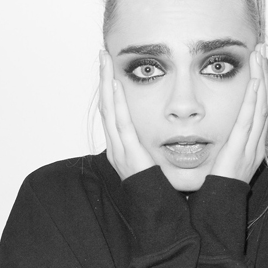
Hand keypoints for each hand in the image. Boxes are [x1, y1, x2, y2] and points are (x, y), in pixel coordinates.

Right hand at [98, 50, 154, 179]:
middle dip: (103, 79)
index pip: (113, 111)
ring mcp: (119, 150)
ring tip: (105, 61)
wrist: (156, 212)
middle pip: (106, 105)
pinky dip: (116, 104)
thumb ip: (152, 143)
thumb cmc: (158, 188)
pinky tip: (113, 85)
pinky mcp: (128, 154)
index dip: (109, 88)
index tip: (110, 67)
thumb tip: (164, 128)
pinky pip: (120, 124)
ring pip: (109, 110)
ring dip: (105, 84)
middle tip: (102, 54)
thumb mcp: (153, 159)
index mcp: (122, 146)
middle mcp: (116, 146)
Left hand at [209, 43, 267, 183]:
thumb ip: (220, 139)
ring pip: (260, 106)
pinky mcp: (242, 150)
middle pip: (264, 101)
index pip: (258, 106)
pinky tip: (256, 83)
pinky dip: (254, 100)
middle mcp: (255, 141)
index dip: (260, 83)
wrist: (219, 208)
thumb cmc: (215, 183)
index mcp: (250, 142)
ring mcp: (251, 145)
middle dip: (265, 74)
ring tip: (261, 57)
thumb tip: (208, 121)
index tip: (258, 62)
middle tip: (264, 50)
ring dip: (262, 79)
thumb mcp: (220, 155)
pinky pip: (250, 121)